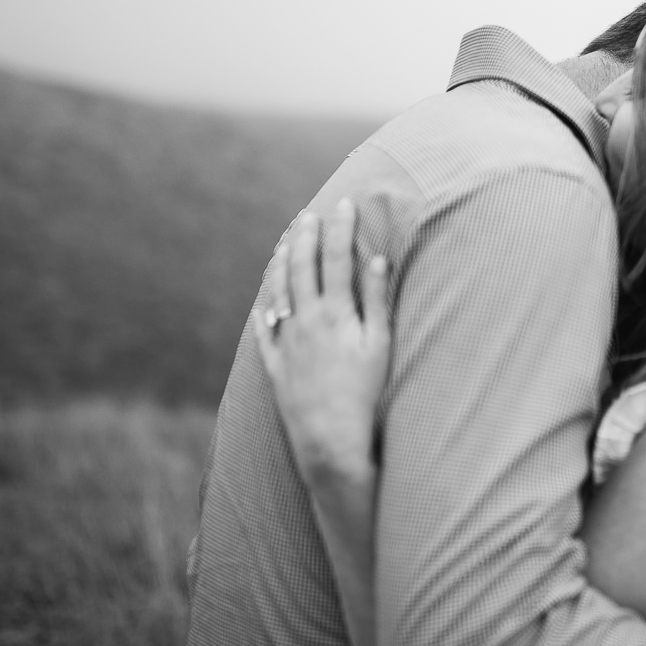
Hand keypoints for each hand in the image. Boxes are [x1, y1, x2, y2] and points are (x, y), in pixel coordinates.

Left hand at [254, 198, 390, 486]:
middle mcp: (306, 321)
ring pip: (279, 292)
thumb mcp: (380, 345)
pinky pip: (265, 329)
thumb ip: (378, 300)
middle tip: (310, 214)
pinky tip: (266, 298)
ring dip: (283, 263)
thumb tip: (376, 260)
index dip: (341, 229)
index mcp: (336, 313)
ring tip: (286, 242)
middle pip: (303, 268)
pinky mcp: (275, 365)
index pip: (338, 259)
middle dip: (307, 237)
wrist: (331, 439)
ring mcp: (287, 342)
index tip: (345, 205)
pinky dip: (266, 308)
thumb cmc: (366, 394)